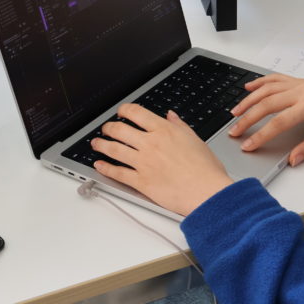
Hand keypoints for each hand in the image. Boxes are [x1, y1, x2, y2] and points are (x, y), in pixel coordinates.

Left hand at [91, 103, 234, 215]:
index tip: (121, 112)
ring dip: (101, 145)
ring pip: (114, 149)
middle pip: (120, 130)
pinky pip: (117, 172)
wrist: (207, 193)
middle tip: (106, 129)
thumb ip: (180, 126)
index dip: (124, 110)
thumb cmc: (206, 170)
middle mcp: (150, 144)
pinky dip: (105, 168)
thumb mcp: (196, 140)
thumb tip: (171, 116)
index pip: (136, 113)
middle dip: (108, 128)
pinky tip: (100, 165)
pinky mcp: (141, 182)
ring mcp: (143, 163)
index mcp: (164, 131)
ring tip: (96, 144)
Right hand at [228, 75, 303, 165]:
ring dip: (249, 100)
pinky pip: (276, 79)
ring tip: (235, 112)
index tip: (248, 145)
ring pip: (267, 89)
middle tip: (234, 131)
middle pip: (266, 104)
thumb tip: (292, 159)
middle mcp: (302, 91)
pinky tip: (249, 87)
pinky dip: (261, 82)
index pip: (278, 122)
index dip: (260, 135)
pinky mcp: (301, 81)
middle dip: (247, 118)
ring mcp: (300, 84)